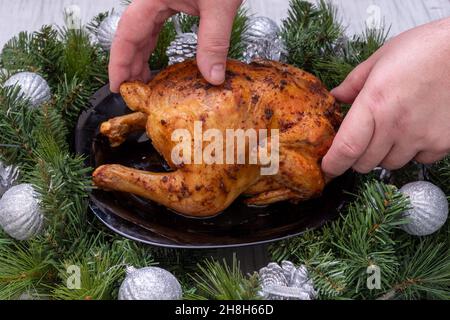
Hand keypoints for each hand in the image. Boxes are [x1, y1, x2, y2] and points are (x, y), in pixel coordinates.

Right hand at [109, 0, 241, 91]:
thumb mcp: (219, 5)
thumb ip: (214, 42)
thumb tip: (212, 76)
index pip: (126, 34)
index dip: (118, 63)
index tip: (116, 86)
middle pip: (132, 34)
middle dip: (129, 64)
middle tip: (132, 92)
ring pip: (144, 30)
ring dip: (142, 56)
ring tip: (144, 81)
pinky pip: (158, 25)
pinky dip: (156, 44)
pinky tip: (159, 58)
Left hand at [322, 18, 449, 176]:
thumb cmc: (424, 49)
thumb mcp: (379, 59)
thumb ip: (353, 83)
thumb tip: (336, 97)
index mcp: (374, 103)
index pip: (346, 148)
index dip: (333, 164)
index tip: (328, 167)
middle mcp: (396, 125)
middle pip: (364, 163)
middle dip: (356, 157)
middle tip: (361, 140)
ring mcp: (421, 136)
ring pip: (390, 164)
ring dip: (384, 154)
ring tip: (392, 129)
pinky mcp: (442, 143)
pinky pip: (418, 160)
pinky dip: (412, 152)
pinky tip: (415, 129)